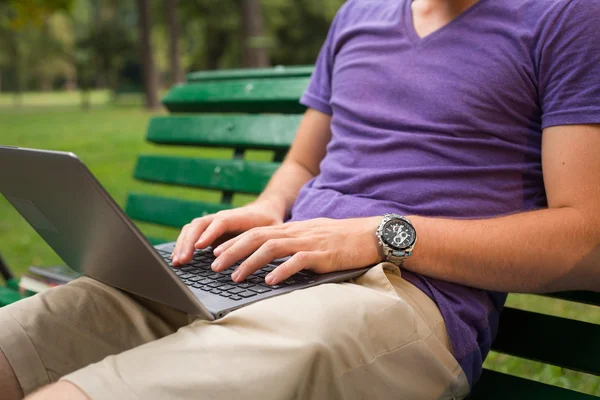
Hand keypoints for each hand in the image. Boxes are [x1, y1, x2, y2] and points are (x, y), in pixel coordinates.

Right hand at [171, 201, 283, 265]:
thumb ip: (267, 239)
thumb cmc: (269, 222)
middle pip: (200, 225)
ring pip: (192, 228)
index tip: (199, 246)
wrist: (264, 210)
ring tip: (177, 262)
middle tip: (182, 260)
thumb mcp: (273, 229)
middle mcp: (221, 217)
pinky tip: (178, 258)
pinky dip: (183, 244)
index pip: (220, 222)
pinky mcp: (208, 229)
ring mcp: (213, 222)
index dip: (209, 234)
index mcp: (238, 216)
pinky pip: (191, 233)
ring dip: (182, 244)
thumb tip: (264, 255)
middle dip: (188, 242)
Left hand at [210, 216, 383, 284]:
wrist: (372, 234)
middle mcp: (296, 232)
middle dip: (233, 251)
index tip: (216, 252)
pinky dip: (282, 271)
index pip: (257, 232)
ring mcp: (309, 242)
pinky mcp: (322, 254)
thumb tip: (273, 256)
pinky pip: (298, 261)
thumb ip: (293, 243)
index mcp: (292, 229)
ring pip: (272, 248)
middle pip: (257, 237)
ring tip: (235, 277)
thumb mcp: (313, 236)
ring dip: (250, 262)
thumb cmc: (342, 238)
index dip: (234, 242)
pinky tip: (270, 281)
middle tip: (214, 265)